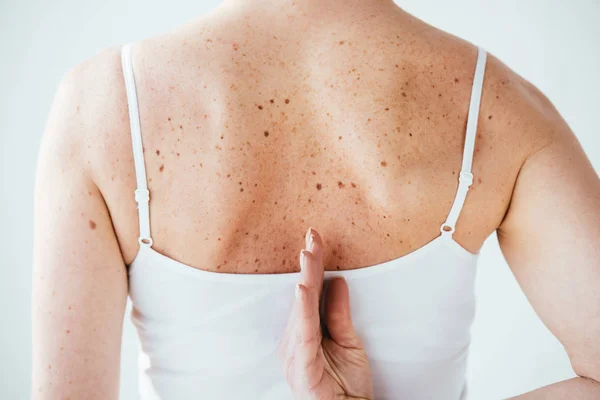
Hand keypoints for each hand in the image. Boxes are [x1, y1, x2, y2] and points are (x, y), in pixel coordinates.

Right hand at [277, 228, 373, 399]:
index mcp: (303, 331)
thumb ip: (340, 313)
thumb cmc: (346, 384)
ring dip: (306, 276)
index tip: (315, 239)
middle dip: (309, 262)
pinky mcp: (301, 363)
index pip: (309, 291)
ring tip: (309, 252)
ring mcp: (295, 351)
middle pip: (303, 293)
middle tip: (313, 234)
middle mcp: (295, 338)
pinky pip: (302, 331)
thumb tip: (339, 280)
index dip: (313, 265)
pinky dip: (302, 308)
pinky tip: (302, 288)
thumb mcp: (348, 341)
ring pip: (302, 306)